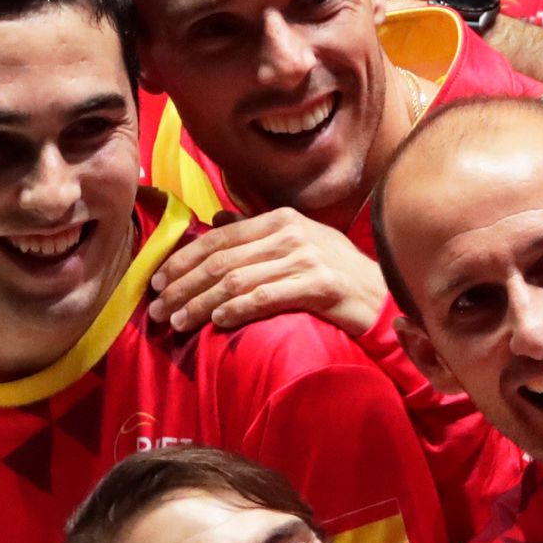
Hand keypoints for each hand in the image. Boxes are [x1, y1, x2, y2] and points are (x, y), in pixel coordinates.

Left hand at [149, 209, 390, 338]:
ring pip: (237, 281)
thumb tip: (215, 221)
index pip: (218, 239)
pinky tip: (217, 322)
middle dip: (183, 286)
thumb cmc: (336, 274)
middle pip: (221, 260)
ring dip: (200, 304)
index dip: (183, 260)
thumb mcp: (297, 244)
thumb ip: (256, 234)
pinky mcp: (320, 286)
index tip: (157, 282)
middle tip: (158, 309)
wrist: (385, 298)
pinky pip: (266, 298)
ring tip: (178, 323)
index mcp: (280, 219)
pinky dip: (237, 310)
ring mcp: (306, 258)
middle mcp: (291, 233)